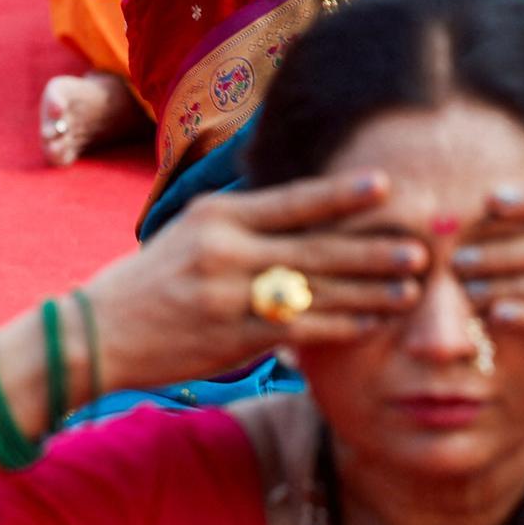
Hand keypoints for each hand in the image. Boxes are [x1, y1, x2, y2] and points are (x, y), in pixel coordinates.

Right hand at [84, 170, 429, 393]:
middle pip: (317, 247)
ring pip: (318, 292)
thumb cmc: (156, 276)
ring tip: (412, 288)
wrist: (100, 332)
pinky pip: (300, 331)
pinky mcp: (234, 338)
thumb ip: (248, 218)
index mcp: (221, 215)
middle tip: (423, 246)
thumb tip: (305, 202)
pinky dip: (341, 324)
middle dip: (375, 248)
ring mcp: (232, 297)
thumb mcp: (195, 228)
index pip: (294, 200)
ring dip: (370, 291)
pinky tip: (373, 321)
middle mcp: (229, 251)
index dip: (343, 194)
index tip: (387, 185)